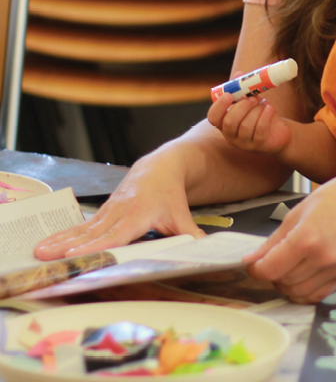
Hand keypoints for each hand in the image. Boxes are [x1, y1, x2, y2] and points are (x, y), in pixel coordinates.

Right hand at [33, 153, 203, 259]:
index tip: (79, 255)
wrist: (160, 169)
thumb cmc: (170, 196)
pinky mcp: (102, 212)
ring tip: (39, 252)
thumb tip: (204, 251)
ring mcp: (108, 211)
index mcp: (139, 214)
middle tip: (48, 258)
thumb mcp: (181, 215)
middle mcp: (120, 212)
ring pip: (82, 228)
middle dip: (70, 246)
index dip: (99, 245)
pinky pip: (80, 226)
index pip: (117, 234)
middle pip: (93, 233)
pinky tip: (45, 243)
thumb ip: (189, 235)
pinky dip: (62, 234)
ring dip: (60, 240)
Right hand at [209, 92, 291, 154]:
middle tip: (253, 98)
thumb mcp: (251, 101)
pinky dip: (266, 117)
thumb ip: (244, 89)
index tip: (229, 95)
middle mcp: (231, 135)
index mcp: (224, 123)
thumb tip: (239, 74)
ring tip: (264, 103)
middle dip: (242, 107)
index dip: (219, 106)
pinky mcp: (259, 146)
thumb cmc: (260, 114)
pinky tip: (270, 109)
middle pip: (229, 122)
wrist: (279, 131)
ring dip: (256, 111)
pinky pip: (260, 131)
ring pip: (246, 126)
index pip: (213, 117)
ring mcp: (244, 143)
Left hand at [242, 169, 335, 302]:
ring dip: (287, 284)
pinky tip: (303, 275)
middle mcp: (322, 258)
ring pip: (298, 293)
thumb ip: (274, 241)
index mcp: (306, 238)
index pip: (269, 270)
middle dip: (271, 274)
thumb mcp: (299, 212)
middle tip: (273, 260)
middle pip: (282, 282)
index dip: (256, 269)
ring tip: (289, 266)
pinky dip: (304, 291)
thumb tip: (250, 261)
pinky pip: (317, 295)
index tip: (254, 262)